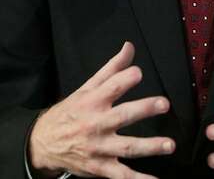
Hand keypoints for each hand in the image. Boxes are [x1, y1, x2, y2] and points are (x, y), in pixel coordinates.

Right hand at [28, 41, 175, 178]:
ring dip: (149, 146)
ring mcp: (99, 148)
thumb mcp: (86, 88)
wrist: (43, 143)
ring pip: (126, 147)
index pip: (110, 88)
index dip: (125, 79)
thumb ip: (111, 69)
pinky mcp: (101, 167)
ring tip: (169, 145)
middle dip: (143, 110)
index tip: (139, 73)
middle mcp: (95, 124)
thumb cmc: (69, 112)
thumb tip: (130, 47)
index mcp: (92, 102)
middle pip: (121, 116)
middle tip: (163, 104)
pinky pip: (121, 175)